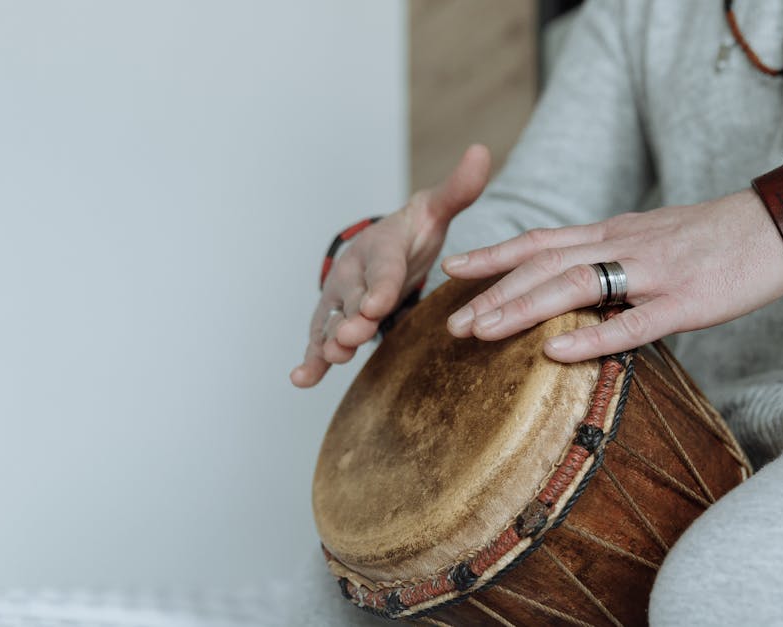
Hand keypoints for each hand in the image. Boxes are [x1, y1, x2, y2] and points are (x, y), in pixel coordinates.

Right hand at [290, 145, 491, 387]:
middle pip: (354, 300)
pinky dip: (311, 360)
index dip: (379, 286)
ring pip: (333, 322)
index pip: (382, 268)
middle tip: (352, 336)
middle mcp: (354, 274)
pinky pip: (320, 341)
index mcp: (381, 248)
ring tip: (330, 358)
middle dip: (353, 319)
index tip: (378, 303)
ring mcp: (340, 300)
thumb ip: (458, 189)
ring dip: (330, 341)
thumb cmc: (413, 232)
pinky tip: (301, 379)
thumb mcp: (436, 209)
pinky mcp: (334, 321)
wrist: (385, 245)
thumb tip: (481, 152)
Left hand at [440, 190, 782, 361]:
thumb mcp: (652, 236)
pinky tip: (556, 354)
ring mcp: (654, 272)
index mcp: (615, 232)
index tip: (452, 270)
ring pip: (575, 286)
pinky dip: (592, 338)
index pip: (542, 241)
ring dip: (523, 309)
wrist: (781, 223)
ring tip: (482, 332)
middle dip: (494, 294)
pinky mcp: (688, 302)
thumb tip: (572, 283)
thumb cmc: (717, 237)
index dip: (495, 255)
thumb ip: (612, 255)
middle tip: (451, 323)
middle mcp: (625, 245)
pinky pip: (634, 322)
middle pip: (545, 265)